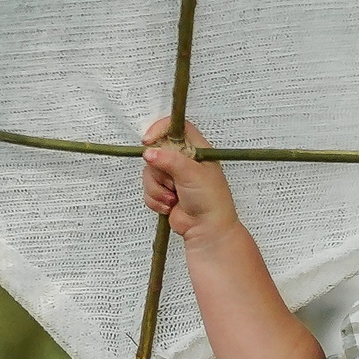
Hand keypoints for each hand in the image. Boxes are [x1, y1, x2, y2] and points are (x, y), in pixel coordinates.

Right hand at [141, 116, 239, 245]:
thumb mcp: (192, 173)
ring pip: (149, 173)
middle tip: (174, 183)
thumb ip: (169, 159)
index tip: (148, 141)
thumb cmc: (210, 200)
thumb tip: (148, 152)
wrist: (208, 230)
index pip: (175, 127)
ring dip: (158, 189)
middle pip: (156, 152)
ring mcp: (173, 177)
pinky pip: (148, 190)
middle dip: (160, 171)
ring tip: (174, 198)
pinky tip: (170, 207)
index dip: (159, 130)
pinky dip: (156, 200)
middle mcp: (183, 161)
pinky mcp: (164, 192)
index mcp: (196, 150)